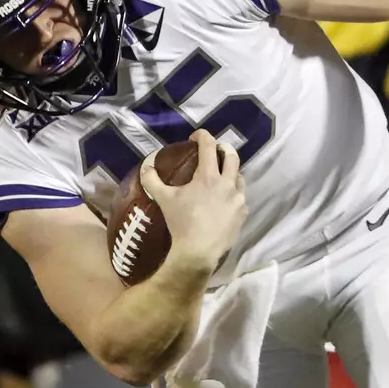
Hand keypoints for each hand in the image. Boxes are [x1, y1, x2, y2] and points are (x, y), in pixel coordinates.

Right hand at [143, 129, 246, 273]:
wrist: (199, 251)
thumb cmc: (181, 223)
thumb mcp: (164, 199)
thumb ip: (152, 180)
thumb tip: (146, 167)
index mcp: (209, 177)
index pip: (209, 146)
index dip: (203, 136)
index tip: (196, 137)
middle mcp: (228, 184)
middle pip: (232, 156)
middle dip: (223, 149)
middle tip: (214, 151)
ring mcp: (238, 199)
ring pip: (239, 177)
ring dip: (230, 172)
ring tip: (220, 177)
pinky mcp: (242, 213)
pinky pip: (240, 198)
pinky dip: (233, 194)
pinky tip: (224, 200)